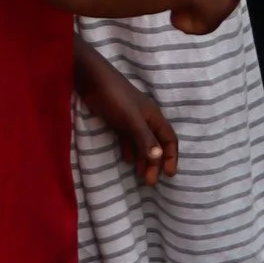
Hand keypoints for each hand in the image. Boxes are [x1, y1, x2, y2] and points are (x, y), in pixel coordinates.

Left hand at [75, 44, 178, 180]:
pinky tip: (126, 160)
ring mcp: (131, 120)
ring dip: (143, 159)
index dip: (171, 157)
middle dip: (155, 163)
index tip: (168, 175)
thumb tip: (158, 158)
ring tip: (140, 175)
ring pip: (142, 143)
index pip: (169, 139)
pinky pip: (128, 139)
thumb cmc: (115, 97)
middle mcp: (146, 119)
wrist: (92, 80)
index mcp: (154, 117)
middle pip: (156, 144)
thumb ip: (144, 138)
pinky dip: (130, 150)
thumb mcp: (131, 119)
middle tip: (149, 182)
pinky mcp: (118, 121)